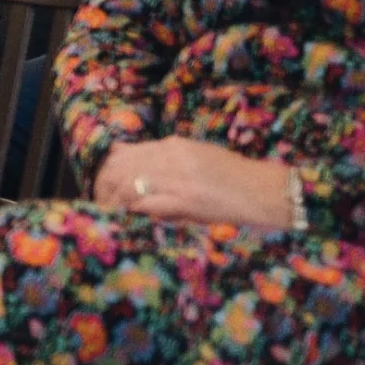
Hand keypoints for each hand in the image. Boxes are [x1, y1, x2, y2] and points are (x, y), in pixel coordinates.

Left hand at [91, 138, 293, 228]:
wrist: (264, 191)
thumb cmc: (235, 177)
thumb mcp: (198, 156)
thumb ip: (168, 159)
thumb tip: (138, 167)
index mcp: (174, 146)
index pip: (125, 152)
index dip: (107, 170)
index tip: (103, 183)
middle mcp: (171, 158)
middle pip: (119, 167)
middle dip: (103, 185)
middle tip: (100, 201)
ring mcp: (178, 178)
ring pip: (127, 184)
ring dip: (113, 200)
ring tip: (109, 213)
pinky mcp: (185, 200)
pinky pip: (145, 203)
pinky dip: (131, 211)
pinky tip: (127, 218)